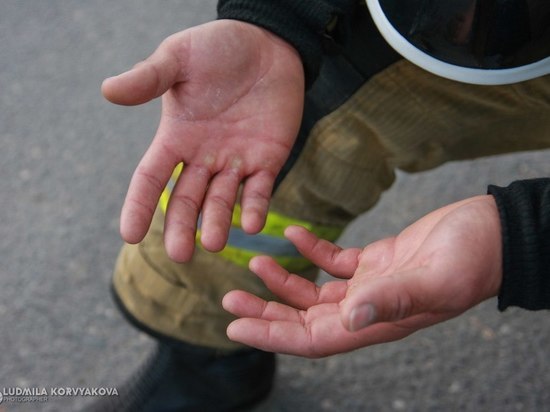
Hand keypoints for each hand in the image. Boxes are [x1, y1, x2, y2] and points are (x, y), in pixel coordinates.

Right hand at [102, 20, 304, 260]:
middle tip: (180, 254)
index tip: (129, 235)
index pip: (151, 177)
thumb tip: (108, 91)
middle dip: (182, 226)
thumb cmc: (218, 48)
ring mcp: (235, 161)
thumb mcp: (179, 58)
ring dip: (218, 222)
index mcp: (176, 136)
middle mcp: (203, 156)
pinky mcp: (268, 160)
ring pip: (222, 200)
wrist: (268, 44)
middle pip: (186, 199)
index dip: (139, 205)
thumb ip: (149, 78)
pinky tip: (251, 225)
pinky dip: (255, 208)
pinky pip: (259, 190)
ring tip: (214, 243)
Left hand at [223, 195, 502, 356]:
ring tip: (253, 265)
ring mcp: (370, 285)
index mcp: (377, 323)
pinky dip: (312, 251)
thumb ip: (392, 299)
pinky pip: (334, 262)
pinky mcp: (376, 261)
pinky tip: (293, 236)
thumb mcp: (434, 279)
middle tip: (229, 299)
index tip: (236, 326)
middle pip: (305, 319)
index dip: (273, 336)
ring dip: (282, 282)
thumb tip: (349, 320)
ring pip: (315, 293)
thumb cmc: (471, 258)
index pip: (313, 340)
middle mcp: (368, 309)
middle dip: (266, 311)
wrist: (490, 233)